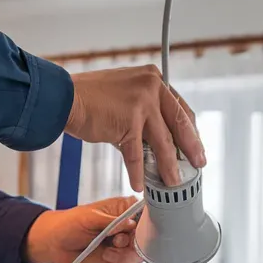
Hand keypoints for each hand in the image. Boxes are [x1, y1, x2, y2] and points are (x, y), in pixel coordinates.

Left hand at [23, 197, 143, 262]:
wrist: (54, 244)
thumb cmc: (69, 224)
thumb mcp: (90, 217)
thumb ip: (112, 221)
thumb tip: (131, 224)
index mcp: (124, 211)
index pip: (146, 218)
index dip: (142, 230)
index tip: (128, 235)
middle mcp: (127, 229)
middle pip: (145, 243)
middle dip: (128, 251)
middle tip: (111, 248)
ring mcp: (123, 247)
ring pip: (137, 260)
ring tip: (104, 258)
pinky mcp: (116, 262)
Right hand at [64, 65, 204, 189]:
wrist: (63, 97)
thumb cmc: (90, 97)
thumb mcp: (125, 94)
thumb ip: (143, 110)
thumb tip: (155, 139)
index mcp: (154, 79)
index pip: (179, 107)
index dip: (190, 129)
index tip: (195, 144)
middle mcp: (151, 87)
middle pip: (179, 123)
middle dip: (191, 147)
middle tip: (198, 163)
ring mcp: (141, 104)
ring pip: (162, 142)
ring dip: (168, 165)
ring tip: (172, 181)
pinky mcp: (128, 122)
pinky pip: (136, 153)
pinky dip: (138, 171)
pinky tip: (139, 183)